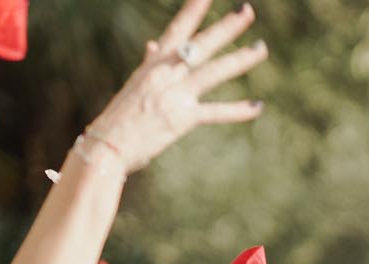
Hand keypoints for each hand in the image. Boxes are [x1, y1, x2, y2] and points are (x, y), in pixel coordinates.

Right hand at [83, 0, 268, 174]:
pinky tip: (258, 106)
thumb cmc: (120, 118)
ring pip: (214, 71)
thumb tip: (152, 44)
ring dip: (240, 59)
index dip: (193, 10)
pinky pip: (216, 112)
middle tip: (247, 10)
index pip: (176, 30)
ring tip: (262, 48)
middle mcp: (165, 74)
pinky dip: (238, 110)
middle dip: (225, 27)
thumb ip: (150, 64)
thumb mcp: (135, 84)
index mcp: (154, 64)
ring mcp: (174, 94)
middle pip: (201, 44)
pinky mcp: (182, 118)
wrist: (107, 145)